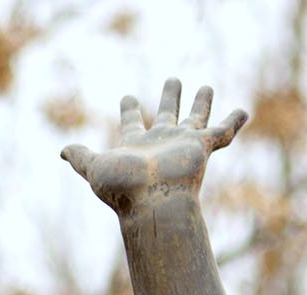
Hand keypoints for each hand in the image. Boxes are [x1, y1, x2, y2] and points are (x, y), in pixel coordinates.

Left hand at [61, 78, 245, 216]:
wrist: (152, 203)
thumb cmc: (123, 189)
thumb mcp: (95, 168)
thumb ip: (81, 157)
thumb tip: (62, 150)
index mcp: (136, 145)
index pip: (132, 122)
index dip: (130, 109)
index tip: (127, 97)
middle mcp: (161, 143)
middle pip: (167, 115)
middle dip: (170, 97)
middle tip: (173, 80)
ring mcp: (183, 144)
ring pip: (196, 118)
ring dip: (201, 103)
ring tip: (206, 87)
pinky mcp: (202, 147)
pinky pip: (223, 131)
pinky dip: (234, 121)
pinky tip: (244, 111)